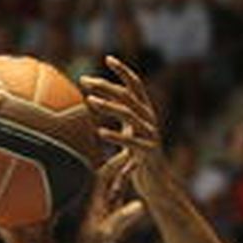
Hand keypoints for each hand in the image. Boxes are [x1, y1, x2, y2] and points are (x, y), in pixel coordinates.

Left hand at [62, 150, 144, 242]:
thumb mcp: (106, 239)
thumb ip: (120, 220)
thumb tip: (139, 205)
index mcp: (95, 208)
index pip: (104, 178)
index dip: (114, 162)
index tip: (125, 148)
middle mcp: (97, 211)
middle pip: (109, 181)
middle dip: (120, 164)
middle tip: (133, 149)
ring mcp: (102, 220)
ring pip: (114, 193)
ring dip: (124, 178)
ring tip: (136, 162)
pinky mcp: (107, 231)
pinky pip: (117, 207)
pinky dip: (125, 197)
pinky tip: (133, 192)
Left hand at [79, 56, 164, 186]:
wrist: (157, 184)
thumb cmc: (138, 161)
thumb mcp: (128, 136)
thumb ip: (117, 122)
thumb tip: (94, 107)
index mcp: (145, 113)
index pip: (135, 85)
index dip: (123, 71)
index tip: (108, 58)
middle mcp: (150, 120)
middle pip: (128, 96)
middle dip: (106, 86)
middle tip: (85, 81)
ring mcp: (150, 135)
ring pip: (129, 114)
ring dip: (108, 106)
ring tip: (89, 101)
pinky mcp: (148, 152)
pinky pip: (131, 142)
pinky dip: (115, 136)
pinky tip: (99, 132)